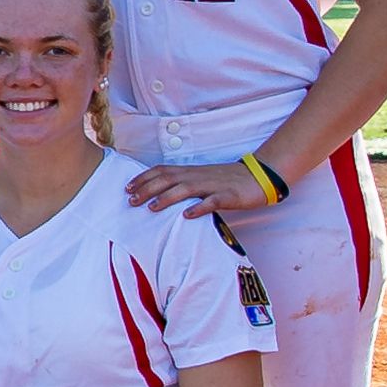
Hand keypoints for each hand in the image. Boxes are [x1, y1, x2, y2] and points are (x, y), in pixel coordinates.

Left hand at [127, 158, 267, 220]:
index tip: (127, 188)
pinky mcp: (228, 195)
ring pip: (186, 189)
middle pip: (168, 179)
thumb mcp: (202, 180)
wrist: (259, 176)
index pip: (162, 171)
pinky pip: (212, 201)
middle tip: (131, 200)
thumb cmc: (227, 181)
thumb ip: (183, 185)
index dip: (144, 178)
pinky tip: (187, 216)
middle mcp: (198, 176)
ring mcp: (213, 185)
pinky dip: (198, 207)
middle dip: (147, 189)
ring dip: (166, 198)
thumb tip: (160, 194)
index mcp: (191, 172)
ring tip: (151, 208)